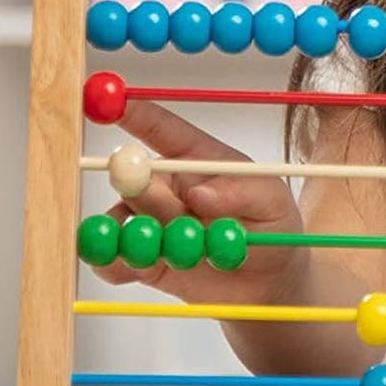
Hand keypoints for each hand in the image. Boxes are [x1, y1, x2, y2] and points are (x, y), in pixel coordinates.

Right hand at [87, 98, 306, 310]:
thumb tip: (199, 194)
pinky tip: (142, 271)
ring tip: (185, 255)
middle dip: (144, 191)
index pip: (162, 129)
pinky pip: (111, 260)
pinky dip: (116, 265)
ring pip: (120, 221)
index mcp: (197, 159)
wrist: (268, 281)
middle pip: (135, 178)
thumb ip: (241, 194)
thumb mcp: (272, 203)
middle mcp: (166, 187)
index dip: (135, 114)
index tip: (112, 105)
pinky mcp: (139, 259)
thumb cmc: (273, 226)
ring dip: (138, 238)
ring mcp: (149, 222)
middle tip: (176, 211)